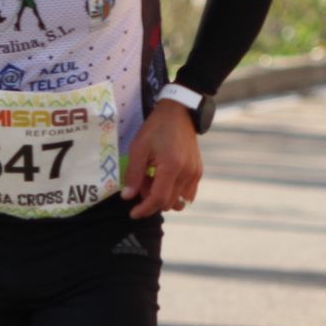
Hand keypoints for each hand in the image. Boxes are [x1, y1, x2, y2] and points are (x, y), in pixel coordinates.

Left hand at [120, 100, 202, 219]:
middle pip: (168, 203)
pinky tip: (165, 180)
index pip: (158, 199)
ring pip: (178, 201)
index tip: (133, 213)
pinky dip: (175, 193)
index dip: (144, 209)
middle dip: (151, 200)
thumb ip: (134, 174)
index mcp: (171, 166)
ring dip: (163, 197)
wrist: (179, 112)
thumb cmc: (156, 128)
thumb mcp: (139, 148)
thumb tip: (127, 196)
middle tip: (141, 184)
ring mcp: (195, 173)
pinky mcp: (198, 172)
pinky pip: (187, 193)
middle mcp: (187, 173)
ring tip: (153, 180)